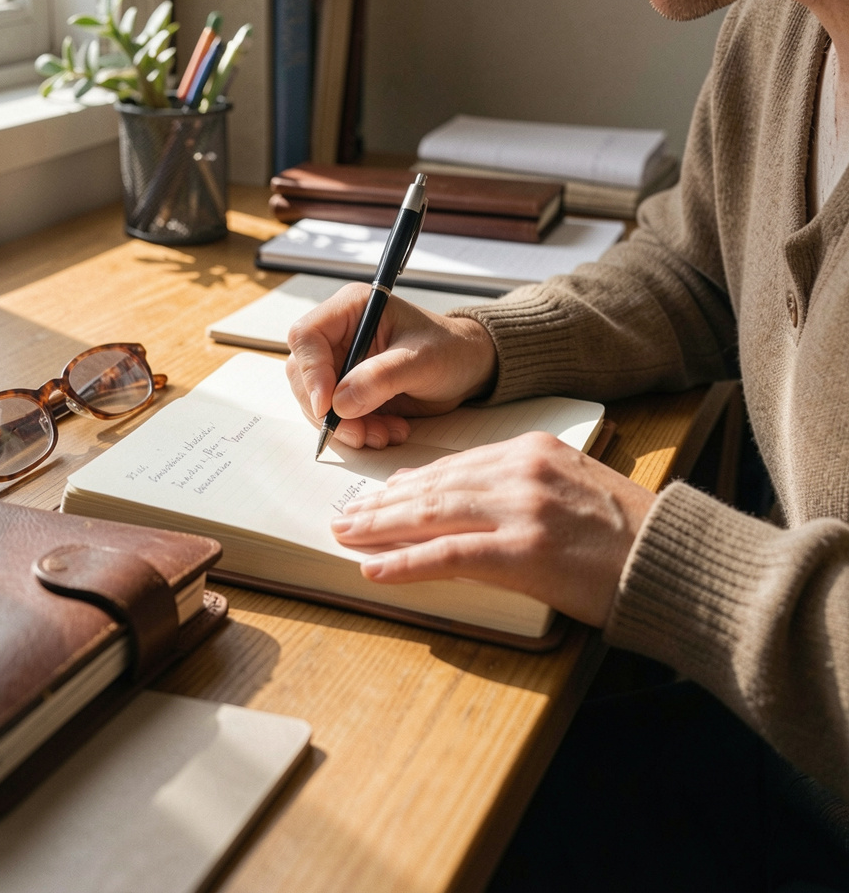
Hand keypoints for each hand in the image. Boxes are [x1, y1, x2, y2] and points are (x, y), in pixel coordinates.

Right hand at [285, 283, 497, 448]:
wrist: (468, 369)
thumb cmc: (450, 350)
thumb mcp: (421, 361)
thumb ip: (380, 378)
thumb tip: (340, 402)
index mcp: (351, 309)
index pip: (306, 337)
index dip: (311, 373)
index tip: (328, 406)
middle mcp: (339, 334)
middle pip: (303, 374)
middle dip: (327, 410)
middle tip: (358, 432)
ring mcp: (342, 363)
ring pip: (317, 401)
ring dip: (346, 426)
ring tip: (383, 434)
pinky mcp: (349, 390)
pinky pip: (336, 416)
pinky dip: (358, 430)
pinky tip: (388, 431)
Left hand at [331, 431, 655, 627]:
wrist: (673, 561)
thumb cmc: (627, 532)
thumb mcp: (572, 487)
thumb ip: (517, 485)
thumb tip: (460, 500)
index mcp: (532, 450)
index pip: (453, 465)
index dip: (409, 484)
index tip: (380, 496)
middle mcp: (521, 471)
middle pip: (434, 486)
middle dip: (383, 504)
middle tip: (348, 516)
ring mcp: (521, 509)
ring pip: (432, 514)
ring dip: (381, 528)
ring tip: (346, 537)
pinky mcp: (523, 552)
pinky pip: (449, 557)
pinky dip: (406, 564)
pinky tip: (375, 570)